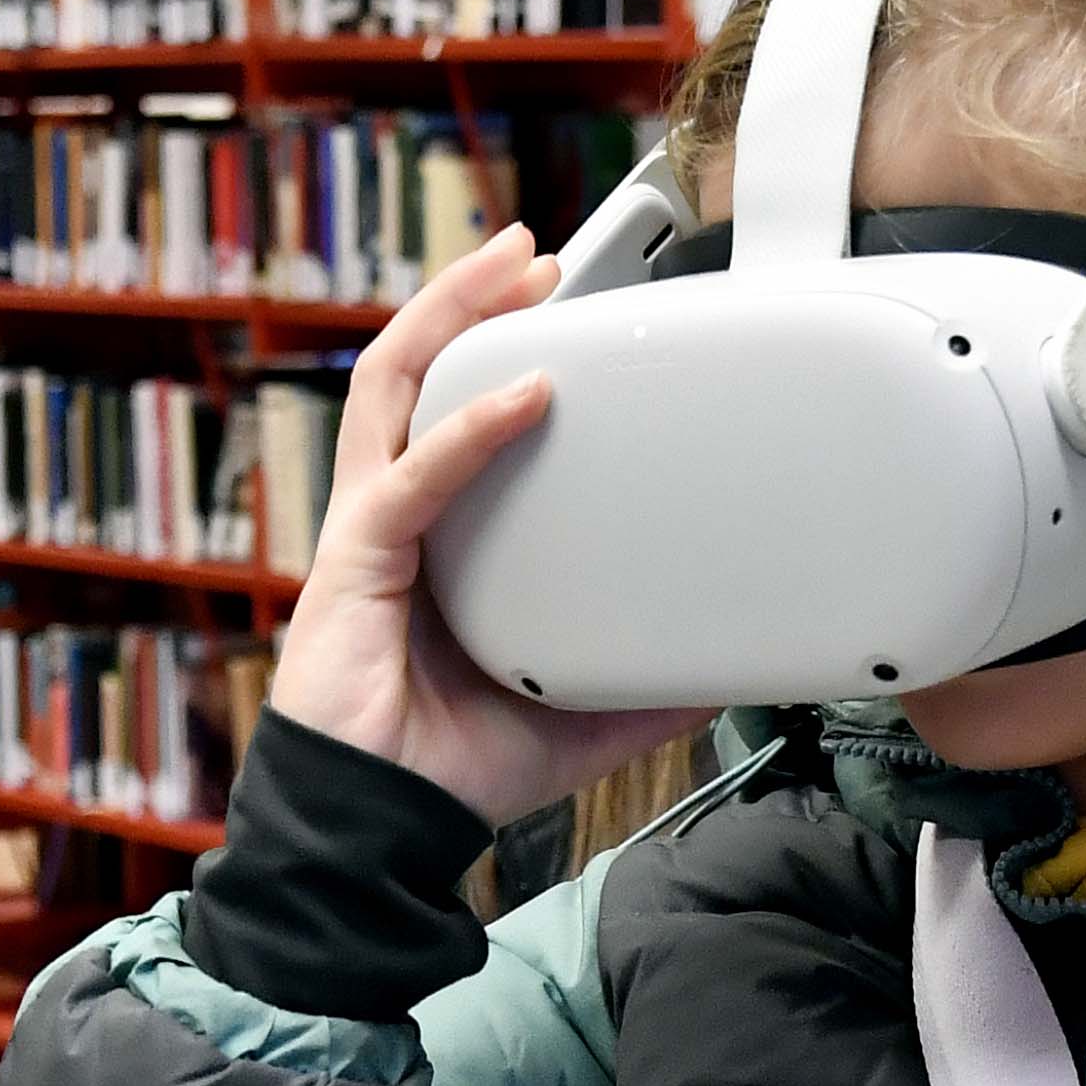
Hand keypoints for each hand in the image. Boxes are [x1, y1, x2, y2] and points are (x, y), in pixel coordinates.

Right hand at [266, 221, 712, 825]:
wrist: (375, 830)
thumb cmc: (446, 769)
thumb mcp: (577, 713)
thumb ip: (642, 677)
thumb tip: (728, 661)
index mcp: (432, 540)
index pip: (452, 416)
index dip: (496, 352)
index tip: (566, 312)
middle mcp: (392, 516)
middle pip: (414, 371)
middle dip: (469, 300)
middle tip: (537, 256)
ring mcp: (367, 531)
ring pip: (396, 388)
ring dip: (453, 316)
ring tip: (512, 269)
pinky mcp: (357, 563)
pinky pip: (414, 479)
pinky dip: (472, 431)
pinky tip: (528, 396)